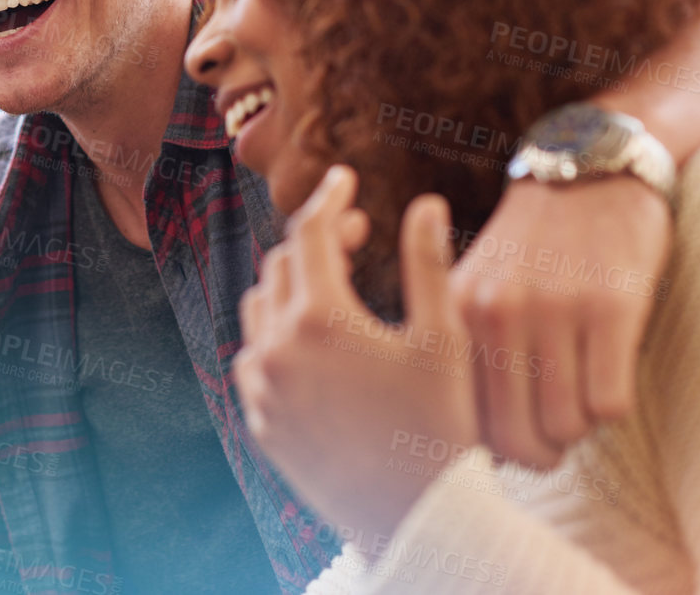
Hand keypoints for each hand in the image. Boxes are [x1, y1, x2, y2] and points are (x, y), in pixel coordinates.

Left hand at [236, 165, 475, 542]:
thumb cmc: (442, 427)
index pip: (310, 232)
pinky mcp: (261, 423)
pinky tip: (314, 339)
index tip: (347, 178)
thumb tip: (424, 202)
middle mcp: (277, 349)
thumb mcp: (446, 340)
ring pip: (259, 309)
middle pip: (281, 265)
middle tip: (356, 233)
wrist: (419, 520)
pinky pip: (253, 358)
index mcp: (320, 320)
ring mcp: (262, 389)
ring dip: (291, 284)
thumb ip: (428, 263)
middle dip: (316, 241)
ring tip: (334, 281)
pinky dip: (276, 334)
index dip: (330, 198)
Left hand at [449, 176, 669, 467]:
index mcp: (456, 314)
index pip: (465, 423)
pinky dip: (614, 406)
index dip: (494, 447)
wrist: (589, 173)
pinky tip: (611, 375)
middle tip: (556, 439)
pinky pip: (611, 404)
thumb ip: (466, 353)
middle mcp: (498, 312)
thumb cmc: (533, 252)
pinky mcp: (611, 306)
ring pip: (568, 426)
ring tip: (582, 400)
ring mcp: (554, 308)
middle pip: (519, 439)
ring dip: (581, 428)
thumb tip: (476, 446)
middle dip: (543, 454)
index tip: (514, 436)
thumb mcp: (477, 290)